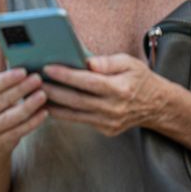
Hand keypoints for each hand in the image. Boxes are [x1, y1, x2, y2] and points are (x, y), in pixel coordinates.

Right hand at [0, 67, 46, 161]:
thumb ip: (4, 80)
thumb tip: (23, 59)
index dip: (7, 79)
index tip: (23, 71)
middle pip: (4, 99)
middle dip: (22, 88)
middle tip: (38, 79)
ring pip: (13, 116)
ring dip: (29, 104)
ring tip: (43, 94)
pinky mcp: (3, 142)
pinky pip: (21, 130)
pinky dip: (33, 121)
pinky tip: (44, 112)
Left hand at [41, 54, 169, 136]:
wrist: (157, 106)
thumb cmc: (140, 79)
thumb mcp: (130, 63)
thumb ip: (107, 62)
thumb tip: (87, 61)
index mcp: (120, 89)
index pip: (88, 81)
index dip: (66, 75)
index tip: (47, 68)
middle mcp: (113, 108)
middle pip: (76, 100)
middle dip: (52, 90)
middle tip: (33, 81)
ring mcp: (109, 122)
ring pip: (74, 114)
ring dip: (52, 105)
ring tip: (33, 94)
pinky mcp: (106, 130)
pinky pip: (80, 121)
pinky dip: (62, 113)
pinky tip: (48, 104)